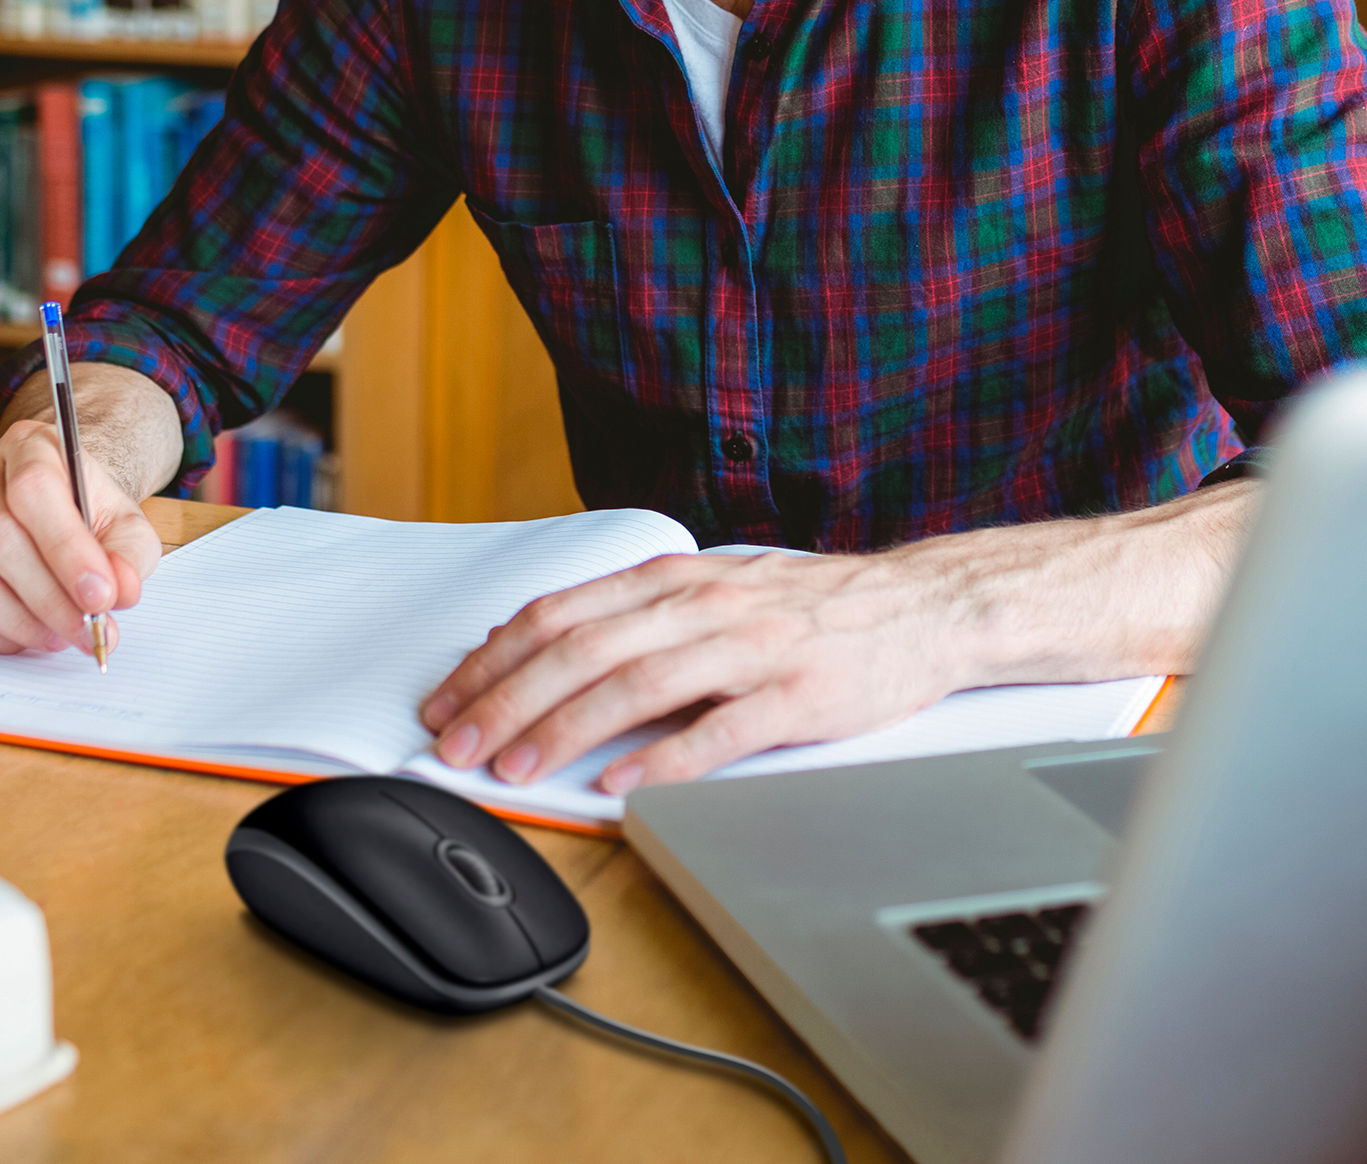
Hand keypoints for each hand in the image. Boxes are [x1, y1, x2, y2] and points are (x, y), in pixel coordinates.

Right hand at [0, 418, 162, 656]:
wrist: (53, 506)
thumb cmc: (86, 514)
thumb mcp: (125, 526)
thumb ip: (129, 555)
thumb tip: (120, 592)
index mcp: (31, 445)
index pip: (34, 490)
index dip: (66, 551)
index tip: (99, 599)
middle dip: (46, 598)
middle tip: (83, 631)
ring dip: (12, 619)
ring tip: (54, 636)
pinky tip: (21, 636)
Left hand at [416, 550, 956, 796]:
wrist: (919, 604)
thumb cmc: (806, 606)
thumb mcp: (710, 590)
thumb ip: (634, 616)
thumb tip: (540, 646)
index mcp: (674, 579)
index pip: (560, 614)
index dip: (494, 658)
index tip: (447, 701)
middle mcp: (704, 604)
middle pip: (584, 648)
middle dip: (508, 699)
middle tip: (458, 746)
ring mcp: (753, 647)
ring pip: (639, 682)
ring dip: (568, 727)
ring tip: (519, 768)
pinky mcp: (801, 694)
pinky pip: (722, 728)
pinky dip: (666, 758)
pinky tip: (625, 787)